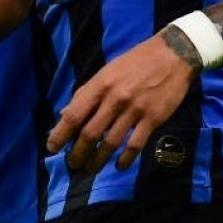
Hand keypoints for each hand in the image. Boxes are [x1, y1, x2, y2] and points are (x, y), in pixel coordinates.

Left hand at [47, 31, 198, 172]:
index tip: (51, 147)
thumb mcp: (106, 72)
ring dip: (98, 159)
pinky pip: (136, 144)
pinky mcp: (153, 118)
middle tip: (72, 165)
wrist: (171, 54)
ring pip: (111, 142)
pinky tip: (119, 166)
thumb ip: (86, 93)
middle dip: (78, 152)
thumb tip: (65, 113)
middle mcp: (114, 98)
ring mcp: (134, 109)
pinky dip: (126, 159)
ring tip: (91, 168)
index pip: (74, 114)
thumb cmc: (134, 62)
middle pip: (90, 132)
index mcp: (100, 85)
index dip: (61, 133)